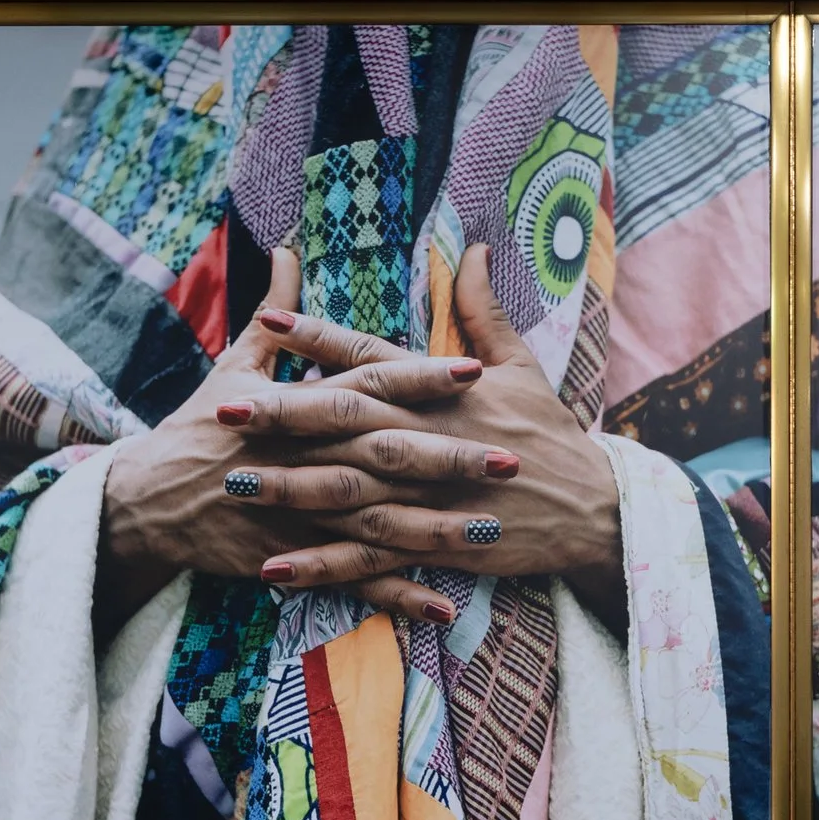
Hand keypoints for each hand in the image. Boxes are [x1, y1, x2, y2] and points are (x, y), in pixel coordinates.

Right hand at [96, 248, 495, 635]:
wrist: (148, 499)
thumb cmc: (198, 426)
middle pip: (386, 455)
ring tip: (492, 533)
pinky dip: (396, 595)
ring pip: (377, 521)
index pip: (370, 385)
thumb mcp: (234, 363)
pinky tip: (442, 606)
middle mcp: (305, 456)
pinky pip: (351, 578)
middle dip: (450, 458)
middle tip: (510, 459)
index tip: (475, 372)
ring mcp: (299, 511)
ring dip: (436, 531)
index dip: (423, 379)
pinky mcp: (292, 556)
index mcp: (301, 406)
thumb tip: (288, 248)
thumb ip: (275, 311)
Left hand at [218, 243, 626, 623]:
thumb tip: (473, 250)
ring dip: (288, 490)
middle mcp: (428, 439)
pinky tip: (276, 570)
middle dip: (281, 417)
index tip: (268, 318)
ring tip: (232, 483)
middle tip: (224, 410)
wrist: (594, 509)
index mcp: (441, 392)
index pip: (370, 358)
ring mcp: (429, 495)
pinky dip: (324, 565)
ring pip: (348, 491)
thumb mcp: (522, 366)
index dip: (317, 337)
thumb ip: (484, 311)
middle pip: (344, 423)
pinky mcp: (435, 543)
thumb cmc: (553, 435)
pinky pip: (369, 558)